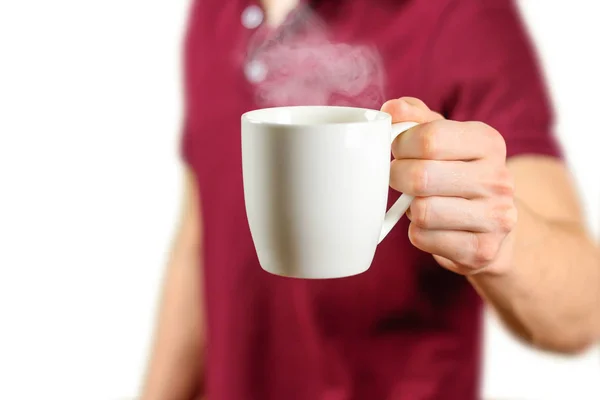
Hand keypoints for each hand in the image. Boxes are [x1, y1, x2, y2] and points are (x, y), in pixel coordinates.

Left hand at [382, 97, 516, 274]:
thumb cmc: (458, 175)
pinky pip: (424, 239)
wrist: (495, 227)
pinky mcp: (482, 251)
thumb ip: (415, 118)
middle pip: (421, 177)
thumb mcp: (444, 140)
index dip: (400, 145)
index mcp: (488, 143)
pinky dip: (417, 234)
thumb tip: (391, 109)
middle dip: (397, 177)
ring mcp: (495, 218)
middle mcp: (498, 179)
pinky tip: (432, 227)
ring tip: (420, 202)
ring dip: (409, 209)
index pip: (429, 137)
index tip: (398, 150)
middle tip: (399, 178)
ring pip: (421, 212)